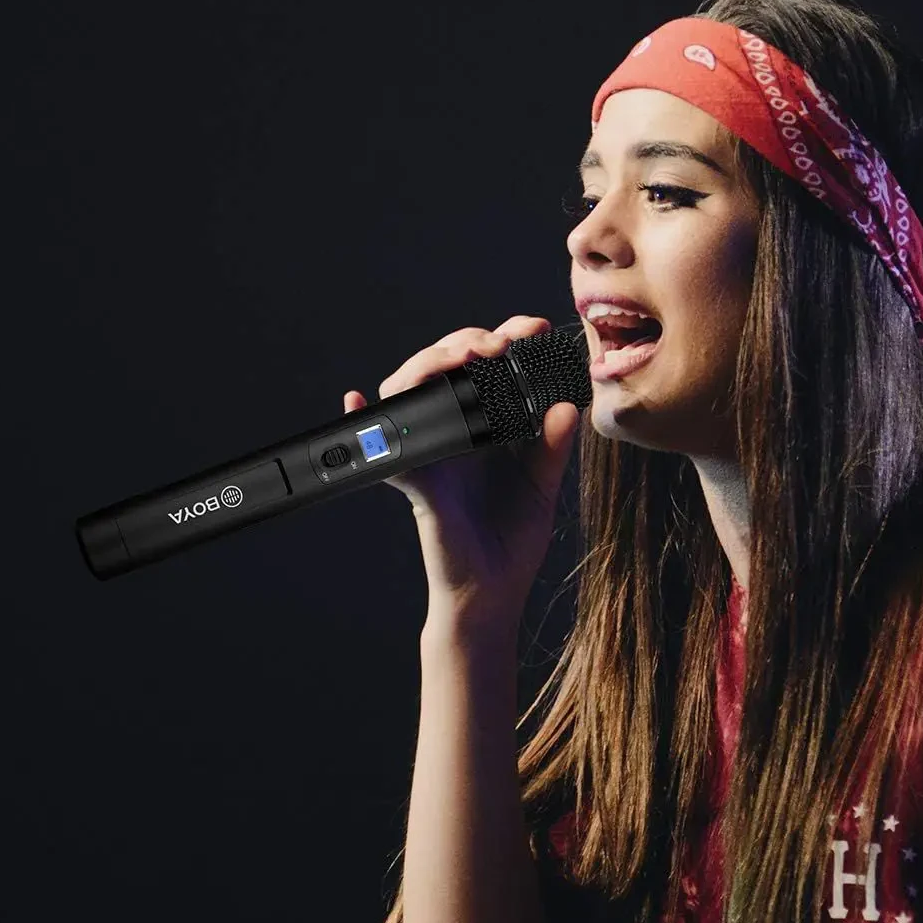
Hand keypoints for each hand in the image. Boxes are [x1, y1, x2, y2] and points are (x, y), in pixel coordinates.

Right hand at [345, 317, 581, 633]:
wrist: (492, 594)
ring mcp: (431, 451)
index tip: (536, 328)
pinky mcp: (416, 480)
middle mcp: (455, 430)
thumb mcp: (542, 485)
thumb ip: (553, 447)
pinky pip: (385, 449)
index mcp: (487, 423)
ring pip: (411, 389)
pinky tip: (356, 398)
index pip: (489, 367)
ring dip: (432, 362)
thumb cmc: (513, 538)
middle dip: (469, 341)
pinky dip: (364, 420)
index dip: (506, 338)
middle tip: (500, 343)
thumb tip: (566, 406)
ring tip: (464, 354)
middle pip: (446, 364)